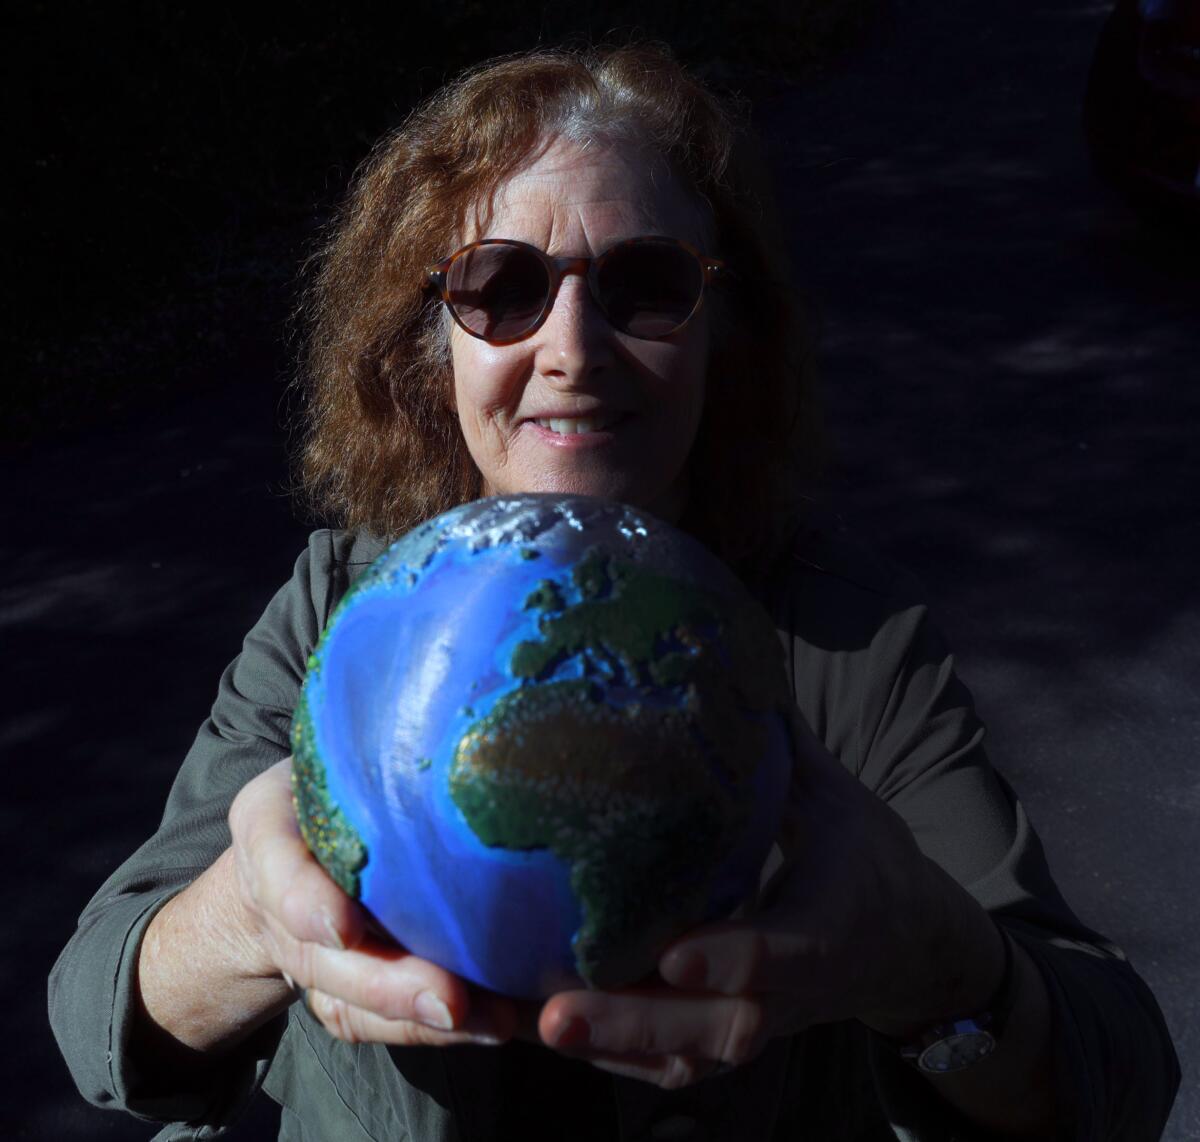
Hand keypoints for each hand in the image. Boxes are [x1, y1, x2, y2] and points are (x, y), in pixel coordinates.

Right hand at [229, 758, 535, 1047]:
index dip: (304, 902)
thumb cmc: (320, 785)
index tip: (338, 926)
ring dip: (423, 1023)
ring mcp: (317, 962)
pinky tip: (507, 1021)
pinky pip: (390, 1024)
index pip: (277, 871)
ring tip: (494, 1021)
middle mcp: (285, 913)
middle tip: (449, 1000)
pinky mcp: (354, 992)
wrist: (285, 858)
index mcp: (268, 838)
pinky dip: (445, 1030)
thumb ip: (355, 734)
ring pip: (358, 1007)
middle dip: (387, 986)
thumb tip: (449, 687)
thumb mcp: (322, 746)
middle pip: (326, 964)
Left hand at [534, 718, 1005, 1086]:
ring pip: (690, 1054)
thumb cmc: (868, 860)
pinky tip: (549, 1033)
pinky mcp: (737, 1036)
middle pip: (722, 1025)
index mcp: (830, 923)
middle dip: (640, 1021)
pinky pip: (677, 1063)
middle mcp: (797, 988)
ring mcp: (766, 1021)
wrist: (909, 946)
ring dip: (612, 1045)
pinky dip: (617, 1054)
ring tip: (533, 1025)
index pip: (784, 950)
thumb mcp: (839, 800)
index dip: (734, 958)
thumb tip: (732, 669)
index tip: (676, 956)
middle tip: (558, 1014)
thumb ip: (786, 750)